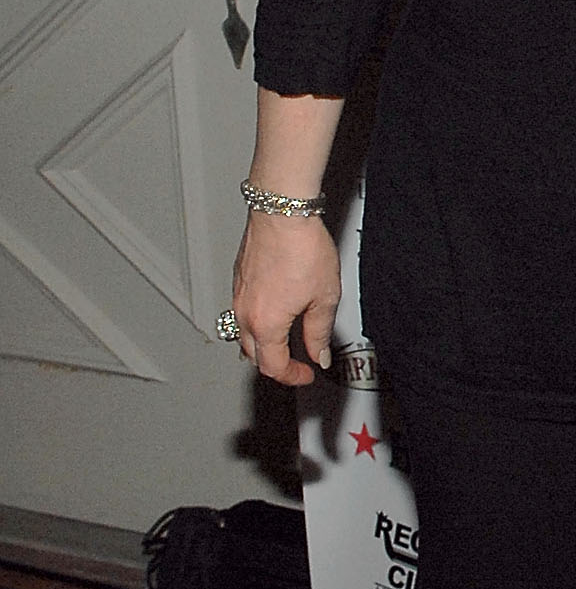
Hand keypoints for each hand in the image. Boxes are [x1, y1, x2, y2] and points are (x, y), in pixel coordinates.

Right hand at [231, 213, 340, 386]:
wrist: (283, 212)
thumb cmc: (302, 247)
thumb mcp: (324, 297)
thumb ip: (319, 332)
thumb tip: (318, 353)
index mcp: (266, 324)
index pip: (273, 367)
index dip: (292, 376)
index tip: (306, 374)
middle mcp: (245, 313)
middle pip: (254, 355)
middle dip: (275, 364)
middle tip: (297, 362)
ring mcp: (238, 295)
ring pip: (243, 334)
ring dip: (263, 344)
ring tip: (286, 340)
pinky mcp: (238, 279)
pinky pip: (242, 312)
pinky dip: (257, 323)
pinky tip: (275, 313)